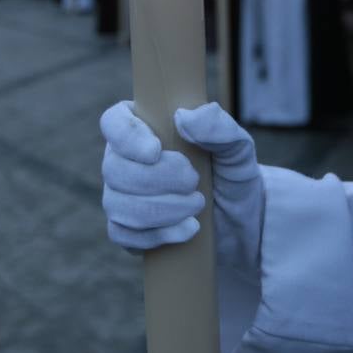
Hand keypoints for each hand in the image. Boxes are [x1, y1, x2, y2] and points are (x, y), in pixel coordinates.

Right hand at [100, 100, 262, 277]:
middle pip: (114, 168)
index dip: (128, 138)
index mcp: (144, 126)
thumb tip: (183, 118)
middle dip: (158, 179)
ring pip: (118, 204)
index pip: (114, 123)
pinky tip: (188, 228)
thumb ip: (218, 127)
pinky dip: (158, 234)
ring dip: (162, 209)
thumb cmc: (230, 173)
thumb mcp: (236, 147)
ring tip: (197, 205)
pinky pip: (123, 234)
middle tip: (194, 182)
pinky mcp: (126, 229)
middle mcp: (123, 159)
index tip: (157, 151)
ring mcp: (120, 195)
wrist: (238, 219)